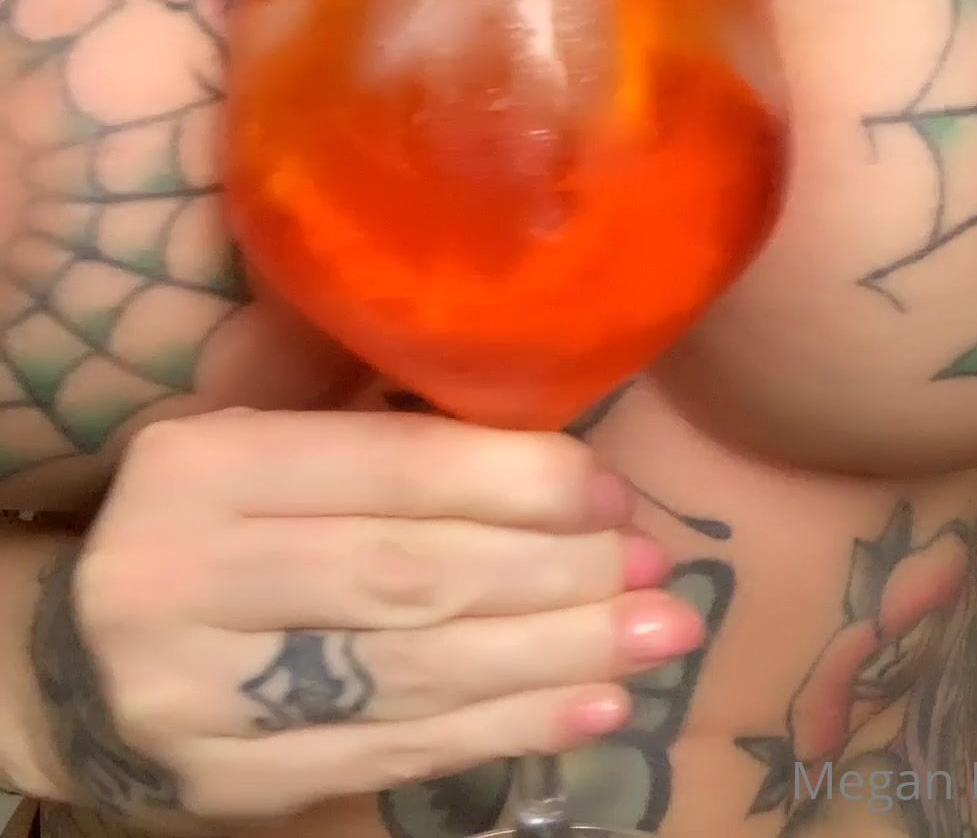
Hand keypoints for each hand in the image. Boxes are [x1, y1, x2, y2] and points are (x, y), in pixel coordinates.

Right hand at [39, 409, 701, 824]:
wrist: (78, 662)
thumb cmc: (205, 524)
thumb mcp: (254, 444)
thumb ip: (368, 431)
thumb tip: (550, 431)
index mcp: (204, 465)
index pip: (387, 471)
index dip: (512, 482)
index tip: (611, 495)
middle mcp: (186, 575)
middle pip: (410, 578)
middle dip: (554, 577)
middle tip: (660, 577)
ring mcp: (201, 696)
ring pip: (414, 674)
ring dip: (554, 660)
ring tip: (657, 639)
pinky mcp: (230, 782)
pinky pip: (392, 754)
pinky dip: (503, 729)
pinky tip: (589, 706)